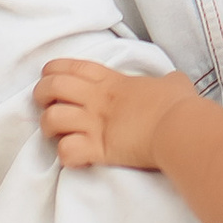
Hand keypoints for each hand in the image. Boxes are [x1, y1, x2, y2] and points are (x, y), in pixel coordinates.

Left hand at [36, 55, 169, 173]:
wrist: (180, 128)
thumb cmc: (179, 105)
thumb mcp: (173, 83)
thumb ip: (167, 81)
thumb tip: (173, 83)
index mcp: (112, 82)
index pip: (70, 67)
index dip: (53, 71)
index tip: (51, 79)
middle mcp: (97, 100)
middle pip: (51, 87)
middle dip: (41, 96)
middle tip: (48, 106)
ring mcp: (95, 124)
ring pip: (51, 119)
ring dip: (49, 128)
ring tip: (57, 135)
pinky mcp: (98, 149)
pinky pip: (66, 150)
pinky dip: (66, 155)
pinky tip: (75, 156)